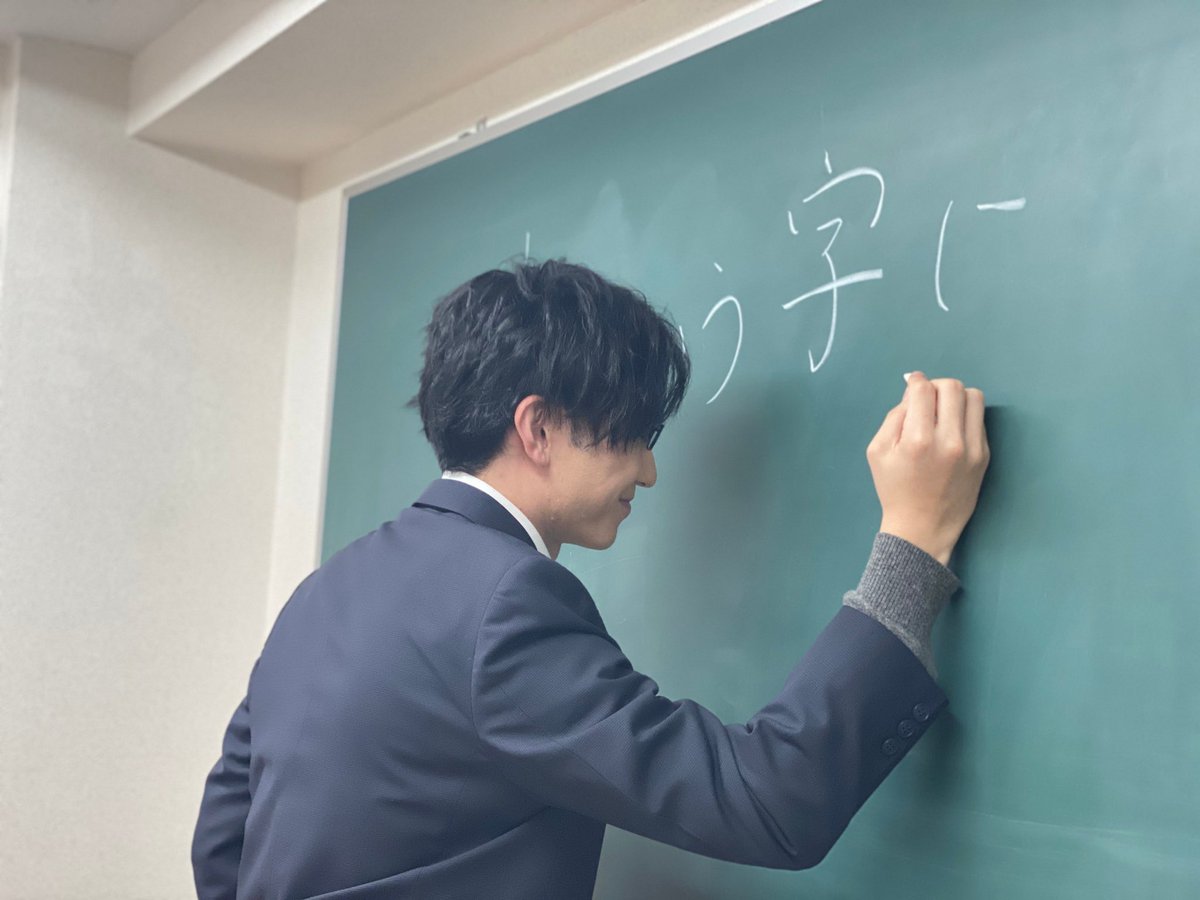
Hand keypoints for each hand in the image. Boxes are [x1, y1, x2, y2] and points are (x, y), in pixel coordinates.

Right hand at [866, 372, 989, 565]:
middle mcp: (950, 441)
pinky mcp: (984, 455)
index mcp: (918, 440)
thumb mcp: (877, 451)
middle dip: (936, 386)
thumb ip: (894, 416)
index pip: (924, 390)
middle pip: (952, 387)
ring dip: (956, 397)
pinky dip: (965, 416)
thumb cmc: (895, 490)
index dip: (915, 382)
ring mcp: (972, 449)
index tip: (912, 385)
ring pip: (974, 397)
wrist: (923, 528)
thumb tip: (913, 390)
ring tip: (944, 411)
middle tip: (927, 400)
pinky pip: (979, 419)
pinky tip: (952, 431)